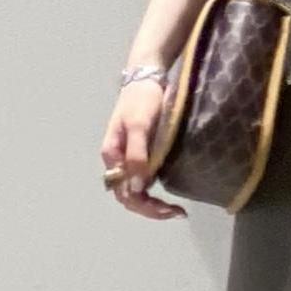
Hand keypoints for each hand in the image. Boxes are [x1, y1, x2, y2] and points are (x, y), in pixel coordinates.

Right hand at [100, 81, 185, 220]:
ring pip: (136, 191)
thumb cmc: (141, 99)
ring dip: (153, 204)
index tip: (169, 209)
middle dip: (151, 209)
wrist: (146, 78)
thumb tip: (138, 187)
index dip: (145, 206)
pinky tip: (170, 195)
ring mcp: (129, 158)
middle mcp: (118, 161)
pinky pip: (144, 179)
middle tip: (177, 213)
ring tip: (175, 210)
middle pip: (129, 196)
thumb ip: (137, 155)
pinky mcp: (141, 153)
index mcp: (113, 156)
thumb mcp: (139, 125)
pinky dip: (155, 191)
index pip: (125, 193)